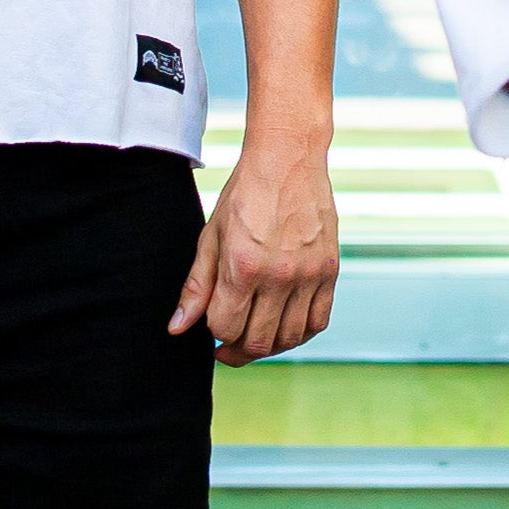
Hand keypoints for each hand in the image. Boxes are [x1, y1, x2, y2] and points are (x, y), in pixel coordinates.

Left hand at [176, 130, 341, 364]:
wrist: (288, 160)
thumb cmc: (246, 194)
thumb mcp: (210, 237)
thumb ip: (196, 287)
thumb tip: (178, 328)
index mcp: (242, 266)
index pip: (225, 328)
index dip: (214, 333)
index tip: (214, 324)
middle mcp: (279, 276)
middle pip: (258, 341)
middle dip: (238, 348)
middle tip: (231, 341)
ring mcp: (308, 275)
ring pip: (290, 338)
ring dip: (270, 344)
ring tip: (257, 331)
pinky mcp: (330, 271)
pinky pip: (318, 321)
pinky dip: (300, 332)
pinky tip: (284, 323)